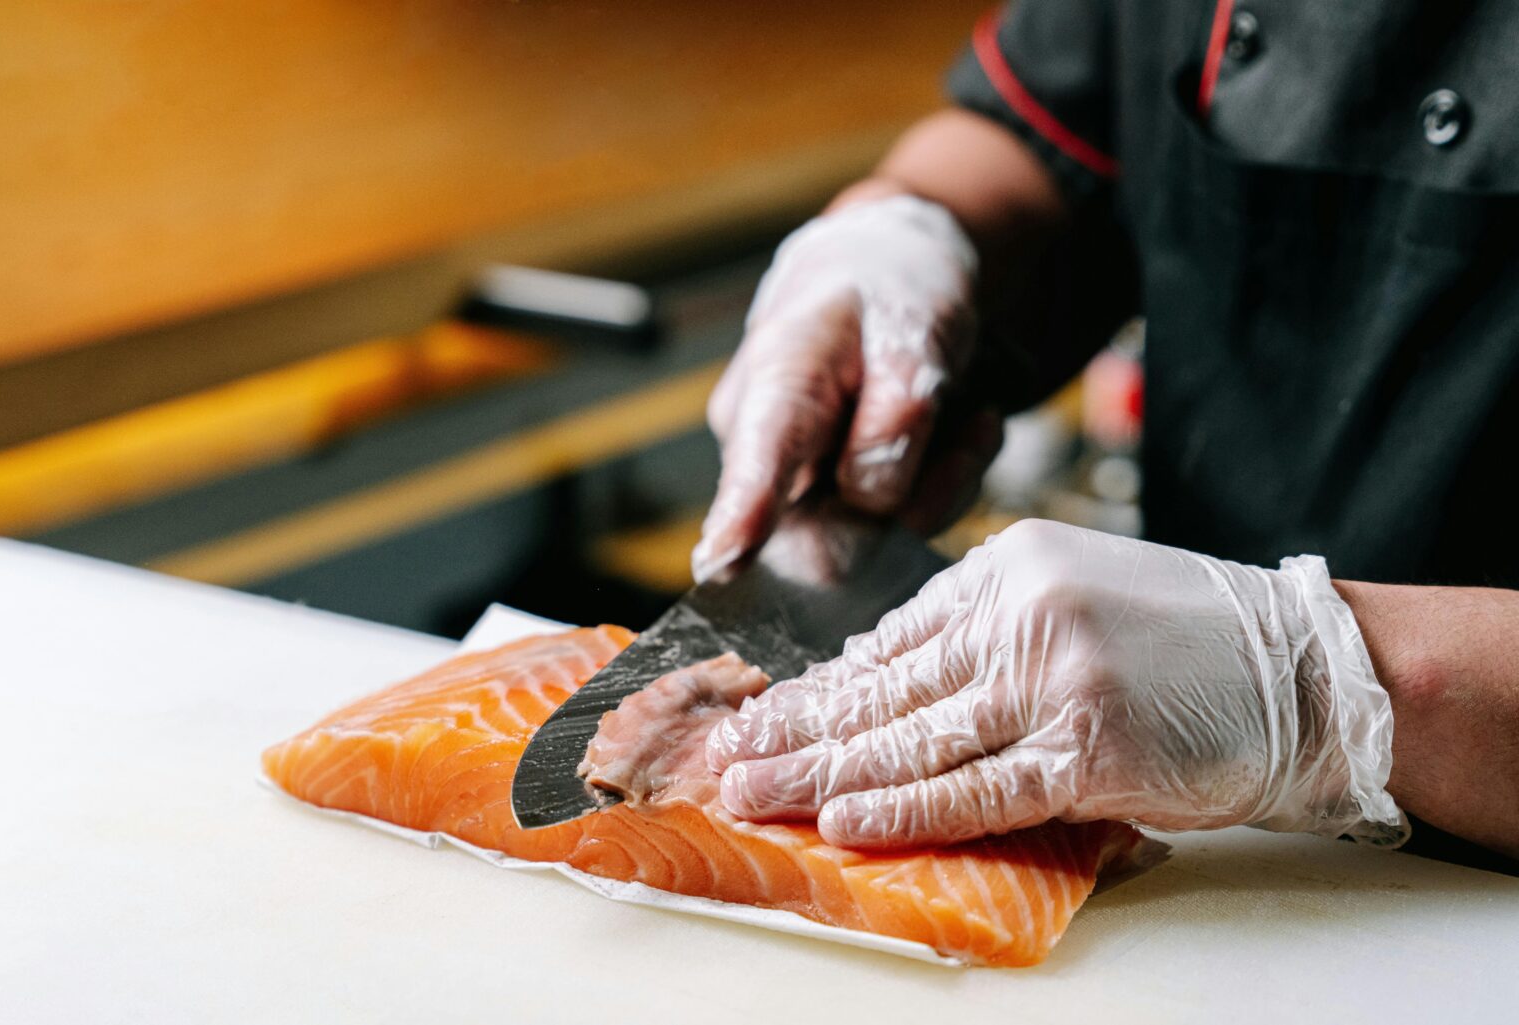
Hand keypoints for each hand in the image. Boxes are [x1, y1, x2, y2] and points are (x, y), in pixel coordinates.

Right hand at [691, 193, 998, 582]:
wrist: (891, 281)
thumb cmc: (888, 296)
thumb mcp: (912, 332)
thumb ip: (895, 415)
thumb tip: (870, 496)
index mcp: (773, 387)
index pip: (755, 463)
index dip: (741, 516)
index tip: (722, 562)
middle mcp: (766, 450)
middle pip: (823, 527)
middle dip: (907, 492)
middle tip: (959, 426)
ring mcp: (800, 486)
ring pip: (880, 529)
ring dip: (941, 478)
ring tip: (959, 410)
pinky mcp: (841, 508)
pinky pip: (909, 522)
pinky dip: (949, 479)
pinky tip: (959, 429)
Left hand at [706, 519, 1407, 848]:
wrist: (1311, 666)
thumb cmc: (1192, 638)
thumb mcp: (1073, 596)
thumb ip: (982, 633)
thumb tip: (882, 674)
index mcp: (1009, 569)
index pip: (890, 639)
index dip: (818, 684)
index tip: (759, 713)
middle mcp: (1020, 614)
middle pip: (882, 687)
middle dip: (795, 730)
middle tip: (722, 757)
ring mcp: (1052, 680)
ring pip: (911, 736)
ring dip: (822, 772)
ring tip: (753, 792)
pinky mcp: (1086, 749)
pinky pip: (975, 787)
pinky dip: (906, 808)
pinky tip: (844, 819)